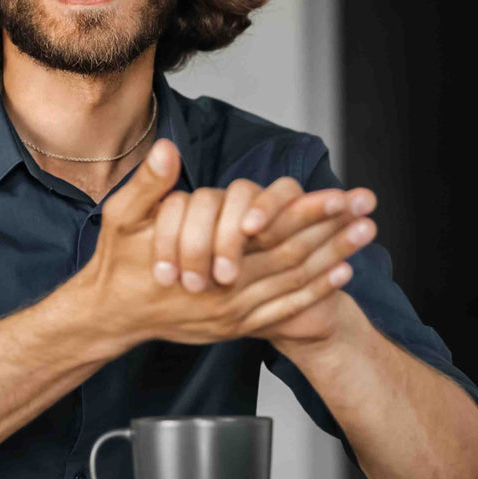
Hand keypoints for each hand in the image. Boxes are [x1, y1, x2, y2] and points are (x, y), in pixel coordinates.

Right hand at [79, 139, 378, 346]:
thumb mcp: (121, 217)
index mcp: (207, 259)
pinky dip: (316, 290)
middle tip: (368, 210)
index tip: (338, 195)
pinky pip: (285, 309)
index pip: (269, 233)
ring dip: (334, 257)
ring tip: (366, 234)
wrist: (110, 316)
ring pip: (295, 282)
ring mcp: (236, 314)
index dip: (306, 212)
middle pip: (293, 257)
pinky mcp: (237, 327)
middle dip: (333, 231)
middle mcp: (228, 291)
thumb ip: (148, 185)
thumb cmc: (118, 264)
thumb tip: (167, 151)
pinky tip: (341, 274)